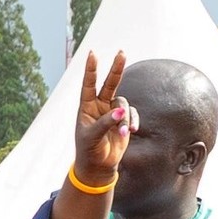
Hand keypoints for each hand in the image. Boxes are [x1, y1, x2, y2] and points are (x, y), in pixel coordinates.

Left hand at [70, 49, 133, 188]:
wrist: (98, 165)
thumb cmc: (89, 150)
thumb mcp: (93, 137)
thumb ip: (106, 122)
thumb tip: (121, 111)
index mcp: (86, 108)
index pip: (88, 85)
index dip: (91, 70)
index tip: (93, 54)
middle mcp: (99, 106)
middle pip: (109, 84)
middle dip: (116, 69)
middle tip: (122, 52)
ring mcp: (112, 112)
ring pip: (123, 104)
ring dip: (125, 119)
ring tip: (124, 133)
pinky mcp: (123, 120)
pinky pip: (131, 115)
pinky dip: (131, 122)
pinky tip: (130, 132)